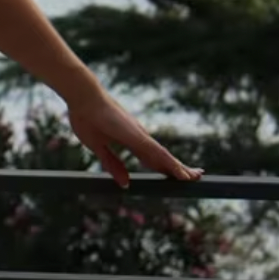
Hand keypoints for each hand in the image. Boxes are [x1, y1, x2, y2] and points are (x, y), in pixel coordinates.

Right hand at [67, 88, 203, 188]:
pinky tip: (180, 172)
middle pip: (162, 157)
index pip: (152, 158)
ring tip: (194, 177)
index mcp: (129, 139)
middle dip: (178, 168)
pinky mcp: (136, 135)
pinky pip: (157, 152)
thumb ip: (112, 163)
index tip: (178, 175)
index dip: (165, 167)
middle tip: (196, 177)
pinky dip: (170, 163)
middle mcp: (138, 136)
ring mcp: (138, 135)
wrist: (81, 96)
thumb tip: (126, 184)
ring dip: (179, 167)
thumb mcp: (97, 146)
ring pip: (164, 156)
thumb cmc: (86, 116)